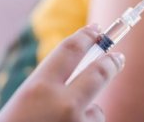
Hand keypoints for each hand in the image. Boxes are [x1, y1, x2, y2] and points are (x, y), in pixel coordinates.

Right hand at [0, 25, 124, 121]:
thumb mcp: (24, 104)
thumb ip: (51, 88)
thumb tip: (85, 73)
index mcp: (38, 89)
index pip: (70, 50)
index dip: (85, 36)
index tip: (95, 29)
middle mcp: (64, 104)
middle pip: (100, 71)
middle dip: (112, 62)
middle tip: (118, 57)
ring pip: (96, 110)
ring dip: (88, 114)